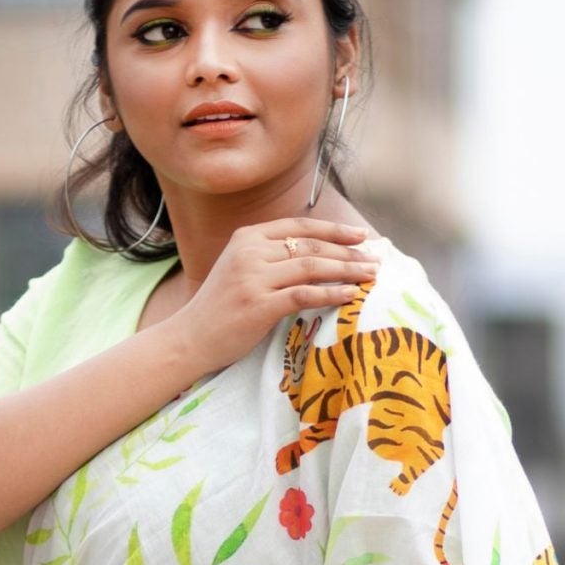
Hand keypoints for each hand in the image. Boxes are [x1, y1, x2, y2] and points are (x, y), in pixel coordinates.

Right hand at [163, 217, 378, 378]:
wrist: (190, 338)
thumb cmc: (220, 309)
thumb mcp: (241, 270)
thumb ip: (270, 257)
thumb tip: (315, 255)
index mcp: (248, 237)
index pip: (299, 226)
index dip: (333, 230)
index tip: (360, 237)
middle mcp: (251, 251)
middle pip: (310, 245)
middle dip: (347, 252)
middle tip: (374, 260)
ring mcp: (254, 277)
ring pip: (311, 266)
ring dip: (346, 271)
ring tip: (370, 277)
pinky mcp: (258, 304)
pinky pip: (304, 294)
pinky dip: (331, 293)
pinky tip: (350, 296)